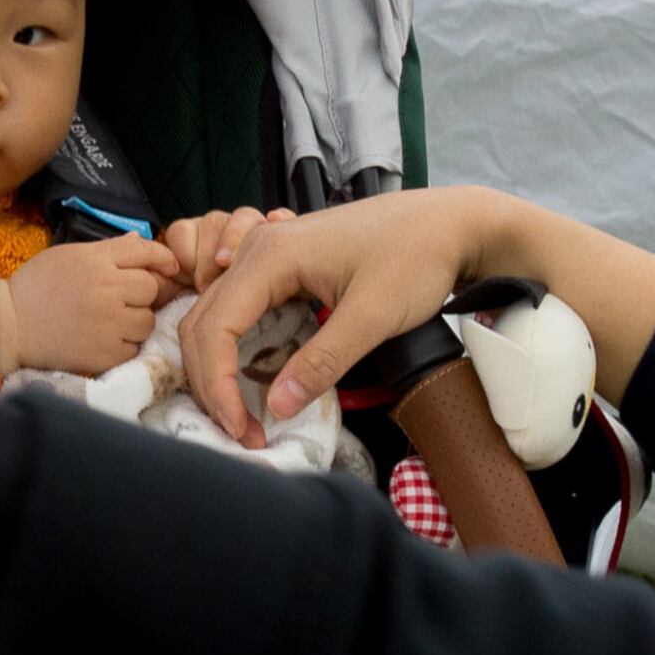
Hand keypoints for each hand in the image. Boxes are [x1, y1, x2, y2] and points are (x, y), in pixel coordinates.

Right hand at [1, 236, 176, 375]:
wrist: (8, 327)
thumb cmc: (36, 287)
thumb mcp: (69, 256)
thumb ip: (109, 250)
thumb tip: (141, 242)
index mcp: (96, 261)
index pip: (145, 252)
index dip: (163, 259)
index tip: (168, 268)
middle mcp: (105, 289)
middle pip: (151, 288)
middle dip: (142, 294)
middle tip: (119, 300)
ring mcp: (107, 324)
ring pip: (147, 321)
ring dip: (135, 322)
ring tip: (107, 322)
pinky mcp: (104, 354)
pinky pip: (133, 348)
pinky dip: (122, 345)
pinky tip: (99, 340)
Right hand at [178, 186, 654, 449]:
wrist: (451, 224)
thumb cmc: (417, 257)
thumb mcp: (373, 316)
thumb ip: (323, 361)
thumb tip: (277, 407)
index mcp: (270, 255)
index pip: (214, 327)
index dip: (218, 385)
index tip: (242, 428)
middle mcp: (258, 250)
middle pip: (203, 323)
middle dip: (212, 383)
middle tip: (241, 430)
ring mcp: (268, 255)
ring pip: (216, 317)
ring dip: (220, 367)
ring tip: (244, 411)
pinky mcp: (284, 267)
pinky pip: (241, 310)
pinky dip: (238, 348)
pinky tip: (258, 377)